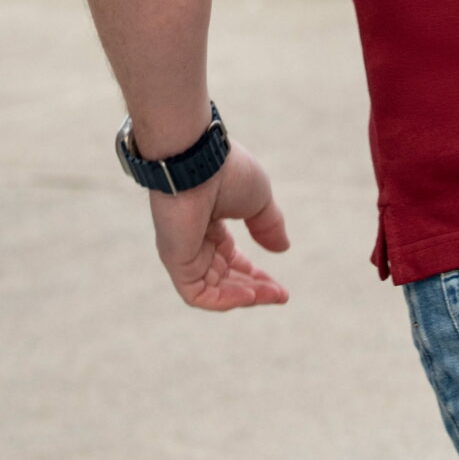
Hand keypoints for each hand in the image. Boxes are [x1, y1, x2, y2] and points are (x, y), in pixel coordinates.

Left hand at [147, 143, 290, 311]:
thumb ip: (268, 225)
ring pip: (215, 288)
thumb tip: (283, 248)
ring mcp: (183, 252)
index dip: (256, 274)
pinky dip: (224, 299)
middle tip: (280, 295)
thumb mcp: (259, 199)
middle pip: (225, 277)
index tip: (281, 288)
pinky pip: (198, 293)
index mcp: (210, 222)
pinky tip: (250, 295)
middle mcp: (194, 239)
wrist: (199, 160)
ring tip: (271, 294)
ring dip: (245, 295)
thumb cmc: (227, 171)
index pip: (231, 258)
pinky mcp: (176, 261)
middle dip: (255, 288)